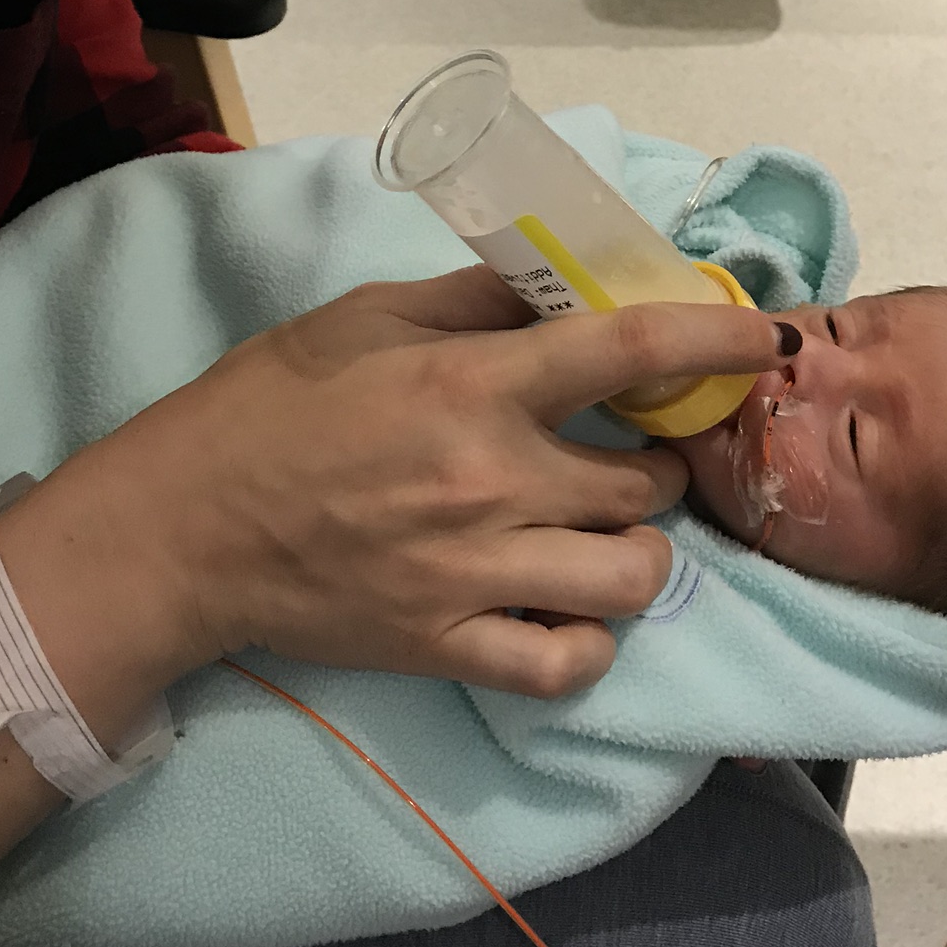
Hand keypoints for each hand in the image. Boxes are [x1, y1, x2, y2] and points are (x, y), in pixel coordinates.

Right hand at [52, 266, 791, 699]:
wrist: (183, 530)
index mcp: (470, 387)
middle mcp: (490, 482)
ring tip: (607, 531)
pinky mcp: (447, 646)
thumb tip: (565, 283)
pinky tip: (572, 608)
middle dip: (660, 463)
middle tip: (633, 452)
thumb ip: (475, 301)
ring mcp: (473, 574)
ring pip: (631, 578)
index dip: (713, 336)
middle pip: (646, 483)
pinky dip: (590, 640)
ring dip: (640, 551)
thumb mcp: (365, 320)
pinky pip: (567, 664)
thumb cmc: (269, 406)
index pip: (627, 350)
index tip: (764, 336)